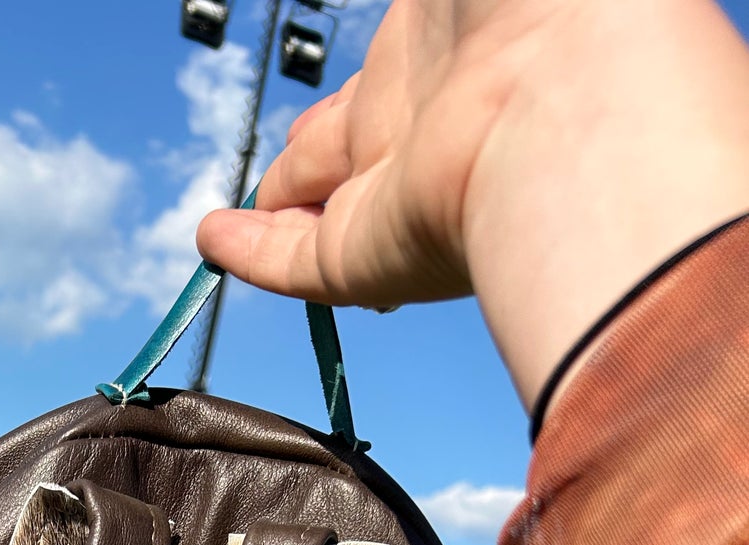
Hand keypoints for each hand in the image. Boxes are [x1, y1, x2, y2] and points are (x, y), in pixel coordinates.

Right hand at [196, 0, 748, 406]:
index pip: (394, 73)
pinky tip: (213, 242)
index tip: (334, 101)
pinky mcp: (370, 256)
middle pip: (355, 147)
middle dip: (317, 155)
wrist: (574, 83)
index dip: (366, 86)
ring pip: (322, 211)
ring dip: (278, 211)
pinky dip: (249, 256)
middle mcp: (429, 120)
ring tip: (237, 220)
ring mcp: (401, 193)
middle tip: (291, 163)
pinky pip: (295, 263)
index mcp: (455, 36)